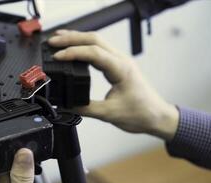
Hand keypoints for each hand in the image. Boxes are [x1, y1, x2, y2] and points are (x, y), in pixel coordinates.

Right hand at [48, 30, 178, 140]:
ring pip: (97, 41)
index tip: (57, 56)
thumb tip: (66, 106)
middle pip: (94, 39)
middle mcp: (121, 60)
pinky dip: (84, 46)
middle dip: (72, 38)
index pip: (94, 53)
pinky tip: (75, 48)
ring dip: (77, 38)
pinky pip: (100, 49)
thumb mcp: (110, 114)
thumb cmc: (141, 114)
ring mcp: (120, 61)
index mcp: (121, 69)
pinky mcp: (118, 65)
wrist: (158, 117)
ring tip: (59, 40)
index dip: (73, 53)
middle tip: (53, 42)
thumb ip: (86, 109)